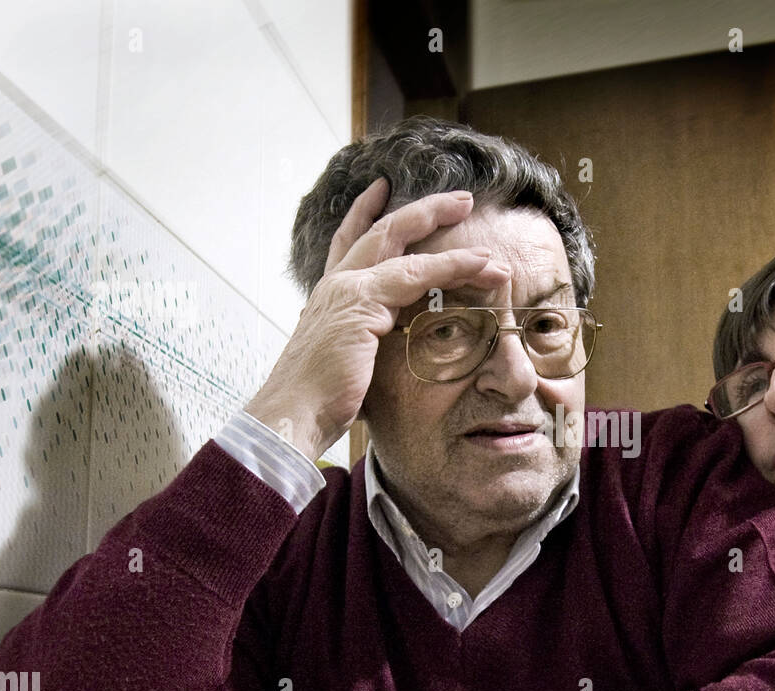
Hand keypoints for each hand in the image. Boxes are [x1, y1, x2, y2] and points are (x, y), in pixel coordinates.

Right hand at [245, 179, 509, 461]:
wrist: (294, 414)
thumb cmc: (320, 401)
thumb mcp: (347, 363)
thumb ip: (363, 347)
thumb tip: (378, 357)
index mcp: (331, 296)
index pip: (349, 243)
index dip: (364, 214)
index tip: (382, 190)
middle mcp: (336, 284)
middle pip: (381, 230)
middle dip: (420, 209)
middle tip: (457, 197)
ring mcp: (347, 288)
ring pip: (402, 243)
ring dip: (440, 223)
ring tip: (471, 209)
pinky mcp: (362, 302)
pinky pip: (418, 274)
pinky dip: (452, 264)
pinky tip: (480, 262)